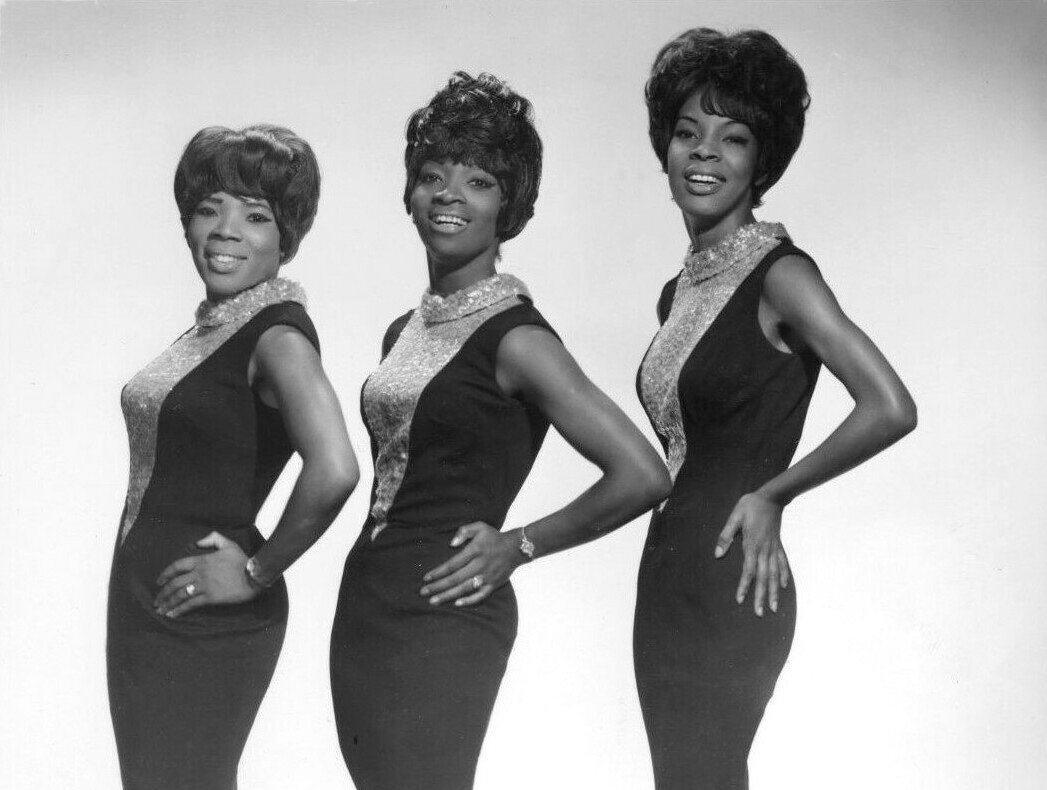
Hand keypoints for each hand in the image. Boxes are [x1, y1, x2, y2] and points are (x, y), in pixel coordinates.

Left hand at [153, 532, 258, 617]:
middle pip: (175, 583)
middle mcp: (199, 573)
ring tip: (161, 610)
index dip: (165, 574)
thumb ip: (213, 539)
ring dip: (168, 603)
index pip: (177, 566)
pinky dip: (180, 610)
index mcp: (201, 560)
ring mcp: (204, 586)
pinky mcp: (210, 598)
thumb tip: (197, 542)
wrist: (254, 575)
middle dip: (163, 593)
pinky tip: (173, 615)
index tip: (159, 582)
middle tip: (157, 601)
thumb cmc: (242, 560)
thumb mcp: (228, 544)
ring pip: (180, 595)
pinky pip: (191, 604)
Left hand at [420, 522, 523, 606]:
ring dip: (448, 596)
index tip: (426, 578)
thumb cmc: (494, 537)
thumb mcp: (480, 526)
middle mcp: (480, 565)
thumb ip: (464, 531)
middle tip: (423, 592)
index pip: (452, 564)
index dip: (438, 572)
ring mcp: (487, 576)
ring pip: (465, 589)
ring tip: (434, 601)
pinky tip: (456, 604)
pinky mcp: (493, 584)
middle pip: (455, 578)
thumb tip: (451, 544)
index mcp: (475, 551)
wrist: (517, 548)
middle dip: (438, 586)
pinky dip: (469, 600)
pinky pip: (480, 595)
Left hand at [715, 493, 790, 616]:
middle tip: (760, 613)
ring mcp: (773, 548)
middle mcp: (765, 549)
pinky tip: (785, 585)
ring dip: (774, 591)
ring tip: (774, 607)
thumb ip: (726, 535)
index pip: (749, 570)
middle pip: (763, 577)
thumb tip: (717, 554)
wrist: (772, 497)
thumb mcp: (735, 517)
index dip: (745, 585)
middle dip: (761, 596)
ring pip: (775, 574)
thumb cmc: (750, 505)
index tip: (741, 600)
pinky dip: (784, 575)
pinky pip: (782, 563)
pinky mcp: (778, 545)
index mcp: (752, 544)